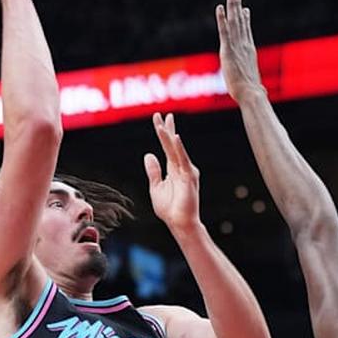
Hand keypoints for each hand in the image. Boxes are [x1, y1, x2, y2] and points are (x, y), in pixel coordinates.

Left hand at [144, 112, 202, 236]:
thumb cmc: (170, 209)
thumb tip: (149, 154)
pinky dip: (179, 148)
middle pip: (171, 144)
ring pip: (175, 150)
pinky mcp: (189, 177)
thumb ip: (153, 171)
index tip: (158, 119)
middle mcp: (181, 167)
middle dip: (166, 129)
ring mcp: (186, 171)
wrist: (180, 223)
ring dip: (168, 136)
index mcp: (173, 169)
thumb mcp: (156, 188)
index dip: (162, 133)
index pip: (166, 147)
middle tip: (161, 114)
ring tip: (162, 123)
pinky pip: (182, 159)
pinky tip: (174, 137)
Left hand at [216, 0, 264, 102]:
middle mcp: (244, 45)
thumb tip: (256, 85)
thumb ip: (249, 76)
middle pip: (240, 22)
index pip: (246, 32)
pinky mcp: (228, 50)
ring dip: (232, 7)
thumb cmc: (251, 92)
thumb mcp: (250, 79)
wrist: (251, 93)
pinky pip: (224, 31)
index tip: (245, 9)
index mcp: (249, 51)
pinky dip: (222, 19)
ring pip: (234, 22)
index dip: (245, 19)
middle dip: (238, 7)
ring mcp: (237, 47)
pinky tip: (220, 9)